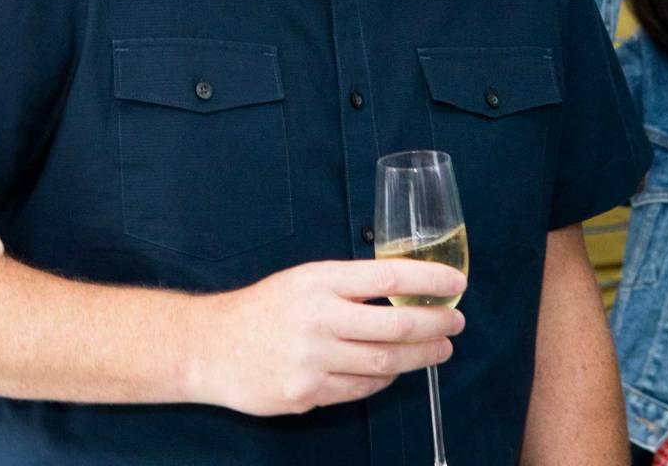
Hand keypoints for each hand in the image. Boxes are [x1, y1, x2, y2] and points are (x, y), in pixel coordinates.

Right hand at [192, 259, 466, 416]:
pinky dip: (383, 380)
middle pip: (396, 324)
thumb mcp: (302, 281)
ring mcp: (314, 359)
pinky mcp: (308, 392)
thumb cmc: (262, 310)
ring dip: (419, 357)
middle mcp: (319, 318)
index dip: (429, 280)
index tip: (456, 284)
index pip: (388, 276)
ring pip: (385, 362)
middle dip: (435, 325)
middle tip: (456, 323)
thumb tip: (404, 291)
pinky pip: (361, 389)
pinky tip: (392, 371)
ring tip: (438, 350)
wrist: (211, 346)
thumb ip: (347, 286)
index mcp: (319, 281)